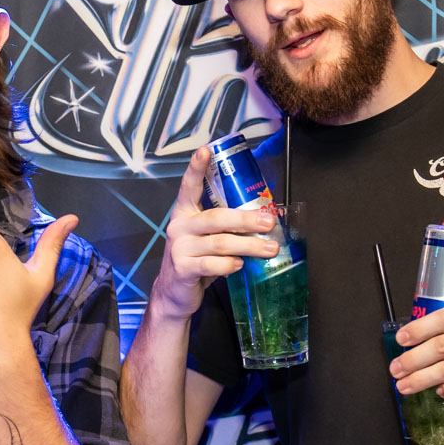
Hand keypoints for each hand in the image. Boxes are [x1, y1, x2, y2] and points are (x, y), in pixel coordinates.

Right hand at [148, 145, 279, 319]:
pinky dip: (229, 265)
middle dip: (246, 219)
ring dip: (248, 246)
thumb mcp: (207, 238)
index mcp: (185, 213)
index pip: (189, 187)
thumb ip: (225, 227)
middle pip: (216, 217)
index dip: (196, 168)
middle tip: (269, 222)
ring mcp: (179, 248)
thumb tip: (265, 218)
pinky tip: (240, 265)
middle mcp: (179, 227)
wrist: (173, 294)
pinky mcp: (183, 269)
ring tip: (269, 249)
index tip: (205, 150)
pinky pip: (212, 265)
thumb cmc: (196, 260)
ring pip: (220, 243)